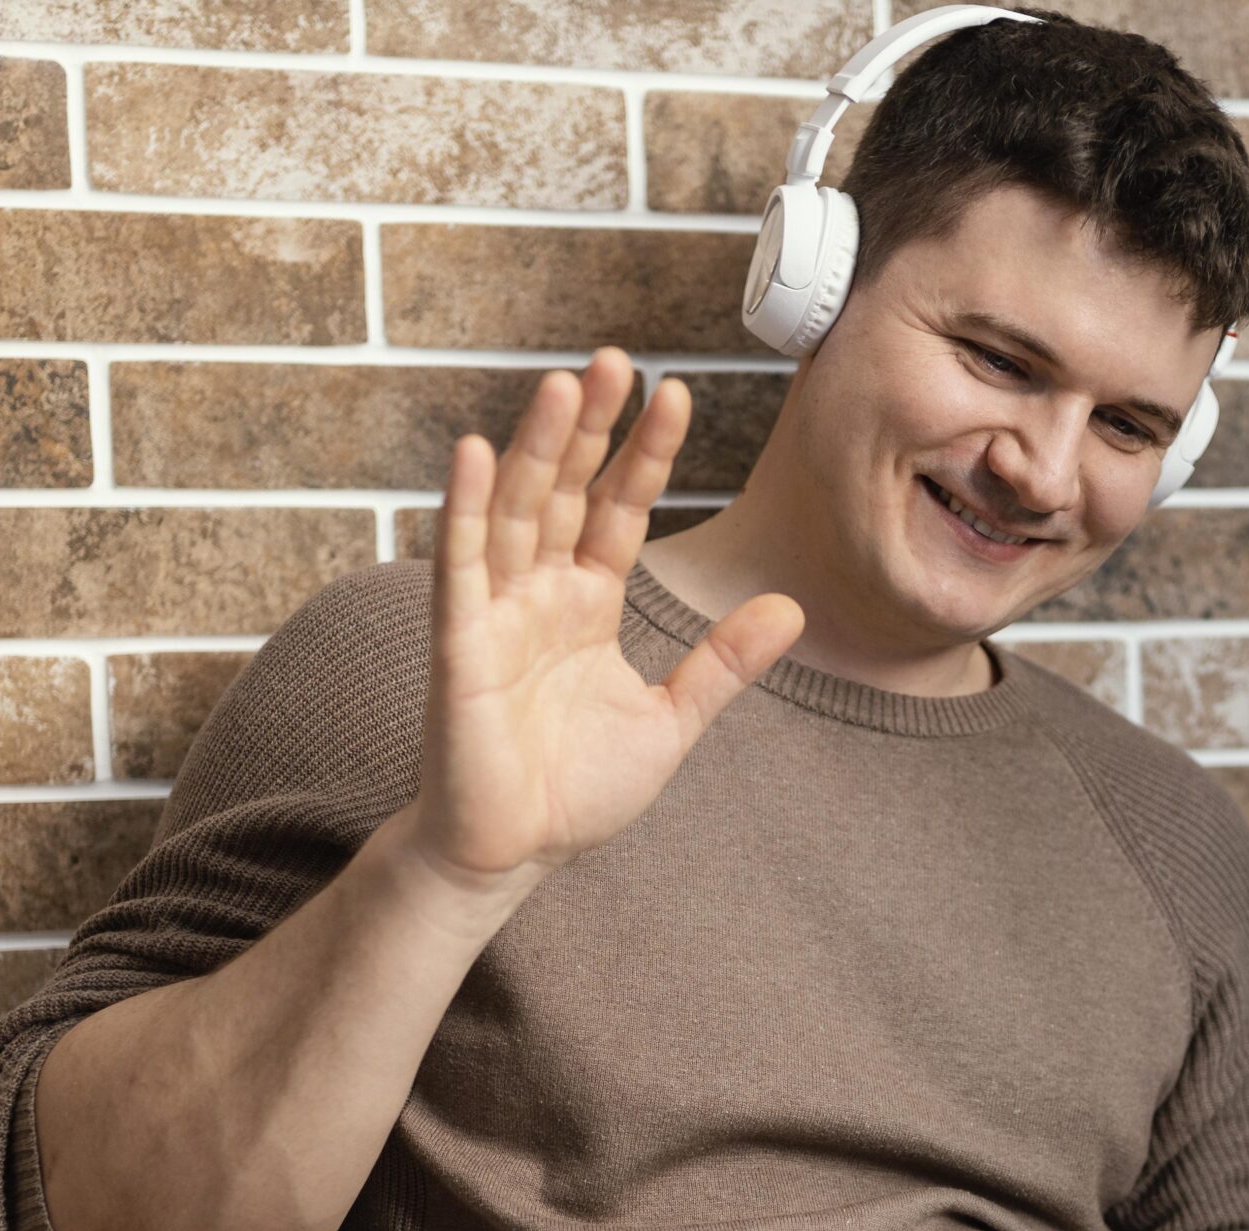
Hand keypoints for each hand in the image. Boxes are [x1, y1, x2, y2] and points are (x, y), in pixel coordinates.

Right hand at [406, 348, 803, 895]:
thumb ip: (722, 663)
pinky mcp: (458, 645)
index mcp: (588, 604)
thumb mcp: (672, 719)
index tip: (674, 392)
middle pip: (565, 491)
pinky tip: (474, 451)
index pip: (618, 509)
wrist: (515, 853)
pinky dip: (465, 509)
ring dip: (537, 447)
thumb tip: (790, 606)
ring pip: (516, 511)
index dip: (644, 454)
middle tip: (617, 358)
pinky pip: (460, 567)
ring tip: (564, 384)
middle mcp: (539, 594)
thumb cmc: (577, 790)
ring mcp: (495, 612)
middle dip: (592, 427)